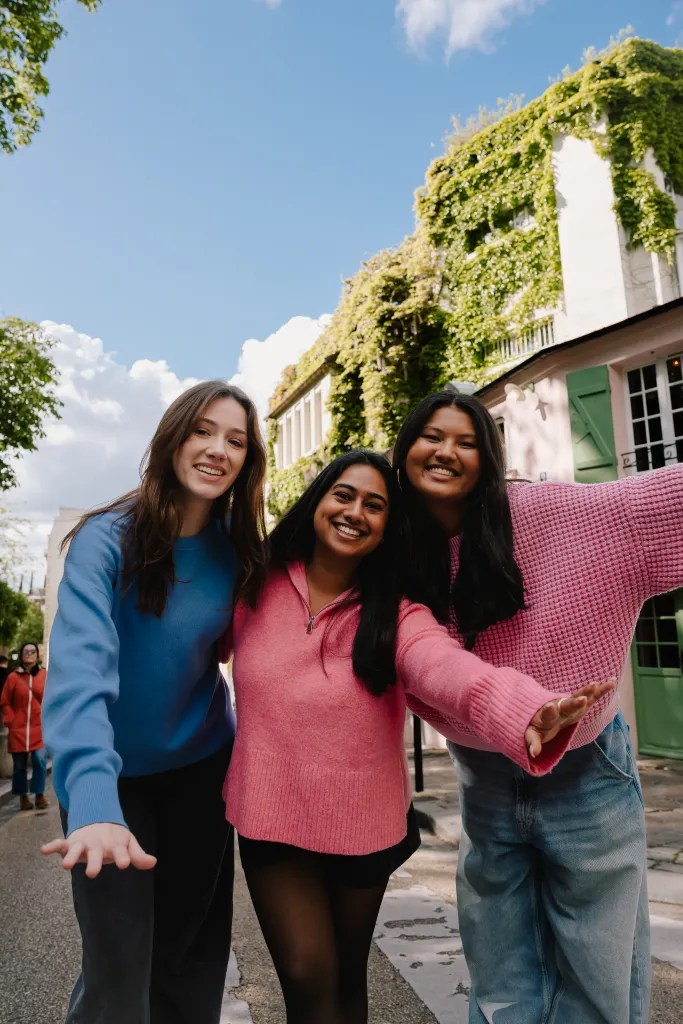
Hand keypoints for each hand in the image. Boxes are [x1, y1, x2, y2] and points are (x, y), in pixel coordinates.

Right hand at [41, 823, 156, 878]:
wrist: (99, 819)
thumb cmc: (114, 838)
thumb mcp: (128, 844)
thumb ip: (137, 855)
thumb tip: (153, 862)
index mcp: (114, 845)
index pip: (120, 851)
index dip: (123, 857)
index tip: (124, 864)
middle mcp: (98, 844)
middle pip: (96, 853)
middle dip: (95, 862)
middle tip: (93, 873)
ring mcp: (83, 842)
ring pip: (76, 849)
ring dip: (71, 856)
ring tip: (65, 865)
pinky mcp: (71, 842)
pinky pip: (59, 843)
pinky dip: (51, 846)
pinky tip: (43, 850)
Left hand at [525, 679, 615, 758]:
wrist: (541, 710)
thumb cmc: (537, 725)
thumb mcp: (532, 734)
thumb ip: (533, 742)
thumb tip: (533, 753)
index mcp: (546, 717)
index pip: (547, 714)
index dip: (548, 711)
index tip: (549, 707)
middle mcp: (559, 708)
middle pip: (566, 705)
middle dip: (574, 703)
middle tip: (582, 699)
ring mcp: (569, 704)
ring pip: (579, 697)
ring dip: (588, 692)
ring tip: (596, 685)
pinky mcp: (579, 703)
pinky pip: (591, 696)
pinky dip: (600, 689)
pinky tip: (612, 681)